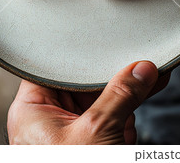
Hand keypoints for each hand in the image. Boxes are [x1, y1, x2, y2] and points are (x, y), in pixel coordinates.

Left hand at [7, 61, 169, 143]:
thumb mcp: (97, 132)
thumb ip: (121, 95)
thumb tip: (143, 70)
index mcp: (32, 109)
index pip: (53, 66)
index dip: (77, 52)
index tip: (99, 36)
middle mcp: (50, 117)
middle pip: (82, 81)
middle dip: (112, 75)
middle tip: (138, 59)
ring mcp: (73, 131)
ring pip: (101, 98)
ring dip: (126, 94)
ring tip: (148, 79)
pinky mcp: (92, 142)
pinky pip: (112, 116)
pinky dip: (129, 112)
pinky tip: (143, 102)